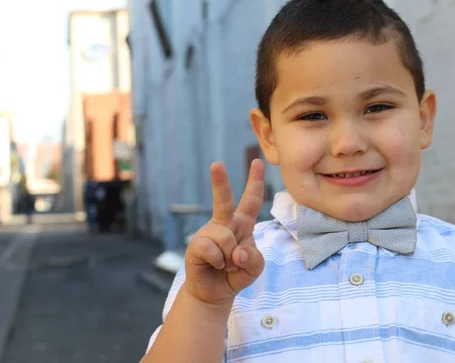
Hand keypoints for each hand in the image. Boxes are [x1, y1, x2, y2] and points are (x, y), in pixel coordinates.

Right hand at [183, 159, 265, 305]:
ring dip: (230, 258)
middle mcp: (224, 224)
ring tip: (225, 265)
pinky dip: (218, 262)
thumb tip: (238, 251)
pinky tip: (214, 266)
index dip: (255, 182)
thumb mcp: (255, 268)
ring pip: (226, 238)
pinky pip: (212, 250)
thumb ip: (255, 258)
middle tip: (216, 164)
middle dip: (219, 182)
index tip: (258, 162)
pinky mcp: (196, 245)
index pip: (251, 201)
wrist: (215, 293)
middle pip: (223, 201)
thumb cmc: (236, 274)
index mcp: (242, 224)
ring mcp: (209, 233)